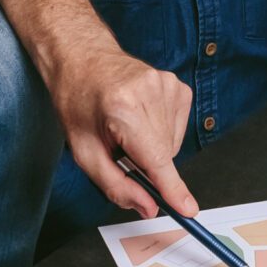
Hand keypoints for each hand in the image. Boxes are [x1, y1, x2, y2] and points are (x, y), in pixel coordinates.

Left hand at [53, 43, 196, 218]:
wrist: (83, 57)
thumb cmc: (78, 100)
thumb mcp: (83, 151)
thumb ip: (115, 185)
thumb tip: (148, 207)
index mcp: (123, 107)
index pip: (155, 159)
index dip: (171, 188)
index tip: (188, 209)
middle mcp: (151, 92)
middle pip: (163, 156)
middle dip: (145, 164)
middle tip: (119, 147)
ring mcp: (169, 86)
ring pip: (172, 145)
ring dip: (152, 148)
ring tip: (127, 127)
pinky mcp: (179, 86)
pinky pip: (177, 129)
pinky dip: (160, 133)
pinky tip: (141, 118)